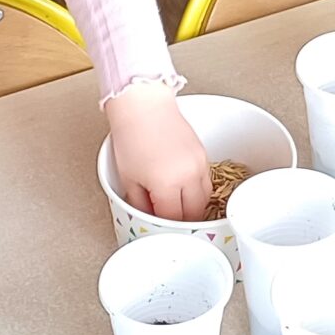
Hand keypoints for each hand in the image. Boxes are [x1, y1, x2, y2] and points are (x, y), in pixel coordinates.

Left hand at [106, 82, 210, 220]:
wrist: (143, 106)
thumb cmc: (131, 138)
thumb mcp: (129, 178)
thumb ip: (139, 204)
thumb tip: (148, 217)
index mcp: (168, 184)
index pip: (173, 218)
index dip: (165, 226)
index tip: (158, 227)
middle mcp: (189, 175)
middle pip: (194, 212)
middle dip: (182, 221)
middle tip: (169, 221)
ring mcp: (199, 164)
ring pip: (205, 198)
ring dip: (193, 207)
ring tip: (177, 206)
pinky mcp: (203, 154)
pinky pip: (206, 181)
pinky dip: (197, 190)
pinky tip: (184, 189)